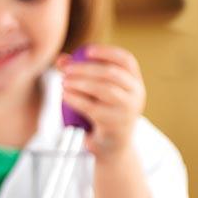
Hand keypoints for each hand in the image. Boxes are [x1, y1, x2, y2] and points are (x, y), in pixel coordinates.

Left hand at [60, 45, 145, 160]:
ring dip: (81, 82)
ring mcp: (127, 111)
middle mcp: (136, 95)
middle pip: (112, 73)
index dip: (108, 52)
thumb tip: (61, 60)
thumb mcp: (97, 93)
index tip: (87, 50)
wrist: (112, 146)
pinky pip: (93, 107)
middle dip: (86, 68)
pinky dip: (76, 99)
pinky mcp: (114, 124)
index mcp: (135, 83)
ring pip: (104, 89)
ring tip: (64, 81)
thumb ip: (81, 74)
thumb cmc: (104, 114)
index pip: (127, 61)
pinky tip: (65, 95)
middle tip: (66, 69)